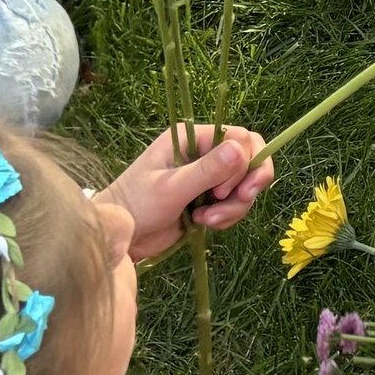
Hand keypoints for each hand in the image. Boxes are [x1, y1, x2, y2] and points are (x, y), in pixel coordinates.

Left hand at [104, 125, 273, 259]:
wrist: (124, 237)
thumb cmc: (138, 206)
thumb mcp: (171, 188)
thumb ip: (207, 170)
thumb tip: (241, 148)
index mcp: (191, 138)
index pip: (240, 138)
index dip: (242, 164)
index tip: (222, 190)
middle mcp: (203, 151)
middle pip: (250, 158)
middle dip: (247, 184)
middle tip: (237, 200)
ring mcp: (208, 175)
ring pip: (245, 183)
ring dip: (234, 206)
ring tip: (208, 220)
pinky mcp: (211, 196)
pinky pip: (236, 201)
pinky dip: (228, 215)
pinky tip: (205, 223)